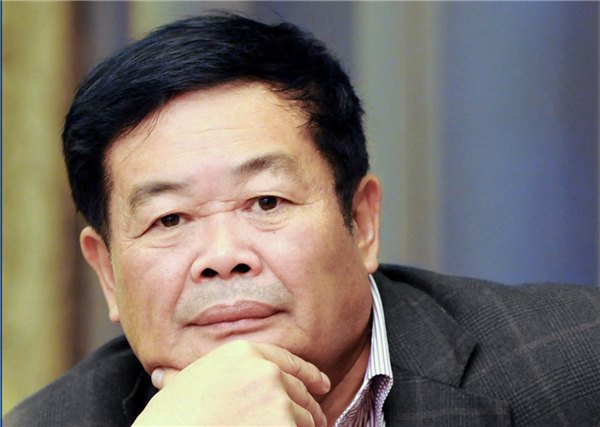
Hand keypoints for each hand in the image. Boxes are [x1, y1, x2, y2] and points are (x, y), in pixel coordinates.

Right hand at [133, 340, 330, 425]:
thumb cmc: (169, 416)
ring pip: (305, 416)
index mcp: (242, 352)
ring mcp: (276, 399)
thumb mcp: (180, 383)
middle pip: (299, 390)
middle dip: (310, 406)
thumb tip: (164, 376)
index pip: (287, 360)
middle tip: (317, 419)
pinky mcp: (282, 424)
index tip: (321, 384)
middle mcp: (264, 370)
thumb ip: (191, 375)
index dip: (308, 374)